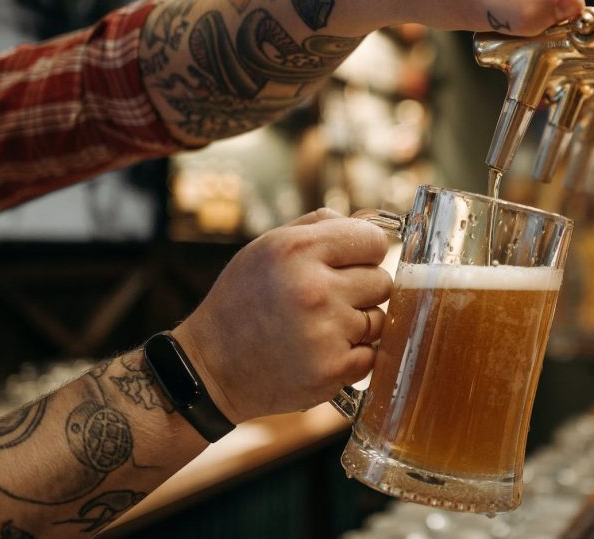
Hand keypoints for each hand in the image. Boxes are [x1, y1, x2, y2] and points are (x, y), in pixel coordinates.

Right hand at [173, 208, 391, 421]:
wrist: (212, 368)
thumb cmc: (243, 300)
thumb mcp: (268, 247)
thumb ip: (320, 227)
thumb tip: (372, 223)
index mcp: (297, 251)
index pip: (373, 240)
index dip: (365, 251)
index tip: (351, 262)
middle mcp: (313, 289)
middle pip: (381, 281)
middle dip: (361, 289)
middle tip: (327, 300)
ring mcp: (325, 332)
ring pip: (379, 319)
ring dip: (357, 324)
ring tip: (319, 327)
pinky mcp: (331, 370)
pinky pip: (370, 354)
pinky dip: (351, 356)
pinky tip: (320, 352)